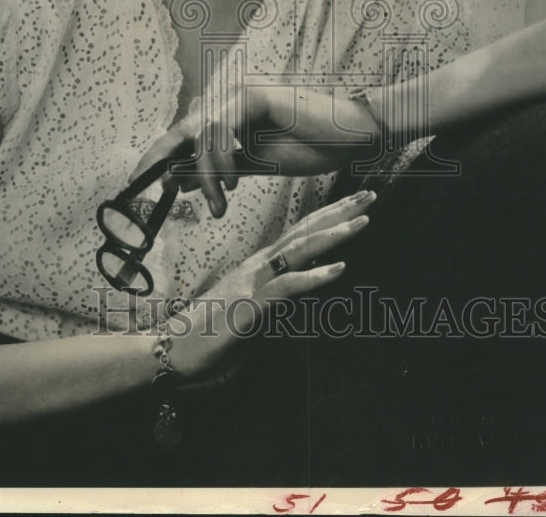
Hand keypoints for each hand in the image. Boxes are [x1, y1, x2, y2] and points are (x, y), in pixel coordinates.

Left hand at [129, 85, 379, 216]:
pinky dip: (220, 158)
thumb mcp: (253, 167)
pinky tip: (233, 181)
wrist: (351, 137)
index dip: (160, 154)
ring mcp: (242, 94)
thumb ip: (218, 171)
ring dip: (205, 175)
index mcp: (229, 114)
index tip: (139, 180)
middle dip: (161, 158)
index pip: (186, 134)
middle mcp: (230, 99)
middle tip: (143, 185)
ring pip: (201, 134)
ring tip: (221, 205)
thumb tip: (178, 179)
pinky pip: (222, 128)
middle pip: (183, 128)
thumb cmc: (310, 147)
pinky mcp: (255, 96)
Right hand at [170, 189, 375, 377]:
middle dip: (338, 212)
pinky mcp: (251, 306)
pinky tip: (338, 269)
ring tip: (362, 221)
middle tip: (370, 195)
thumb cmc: (211, 333)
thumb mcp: (254, 313)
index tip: (355, 203)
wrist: (175, 349)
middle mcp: (260, 266)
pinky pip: (287, 287)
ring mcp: (255, 282)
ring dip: (333, 235)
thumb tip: (298, 297)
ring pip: (299, 251)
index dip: (328, 216)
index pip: (300, 234)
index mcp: (262, 266)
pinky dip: (314, 277)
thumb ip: (276, 300)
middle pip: (304, 232)